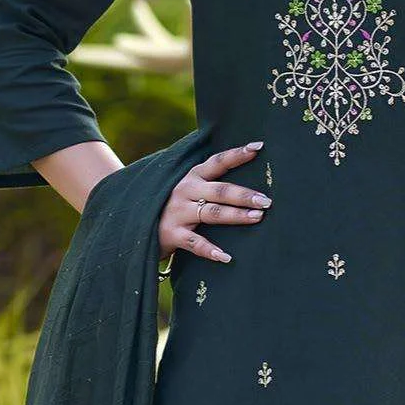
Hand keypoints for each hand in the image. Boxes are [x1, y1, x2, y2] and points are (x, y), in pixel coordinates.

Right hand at [158, 141, 270, 264]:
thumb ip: (212, 185)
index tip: (258, 147)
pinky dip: (210, 250)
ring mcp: (178, 212)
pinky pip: (194, 242)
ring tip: (257, 218)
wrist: (137, 224)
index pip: (217, 162)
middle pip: (220, 190)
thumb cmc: (174, 207)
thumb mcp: (189, 189)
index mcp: (192, 177)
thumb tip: (249, 187)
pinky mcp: (171, 234)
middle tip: (267, 200)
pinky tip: (226, 257)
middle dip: (244, 194)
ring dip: (236, 215)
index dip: (237, 154)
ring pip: (212, 213)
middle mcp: (185, 191)